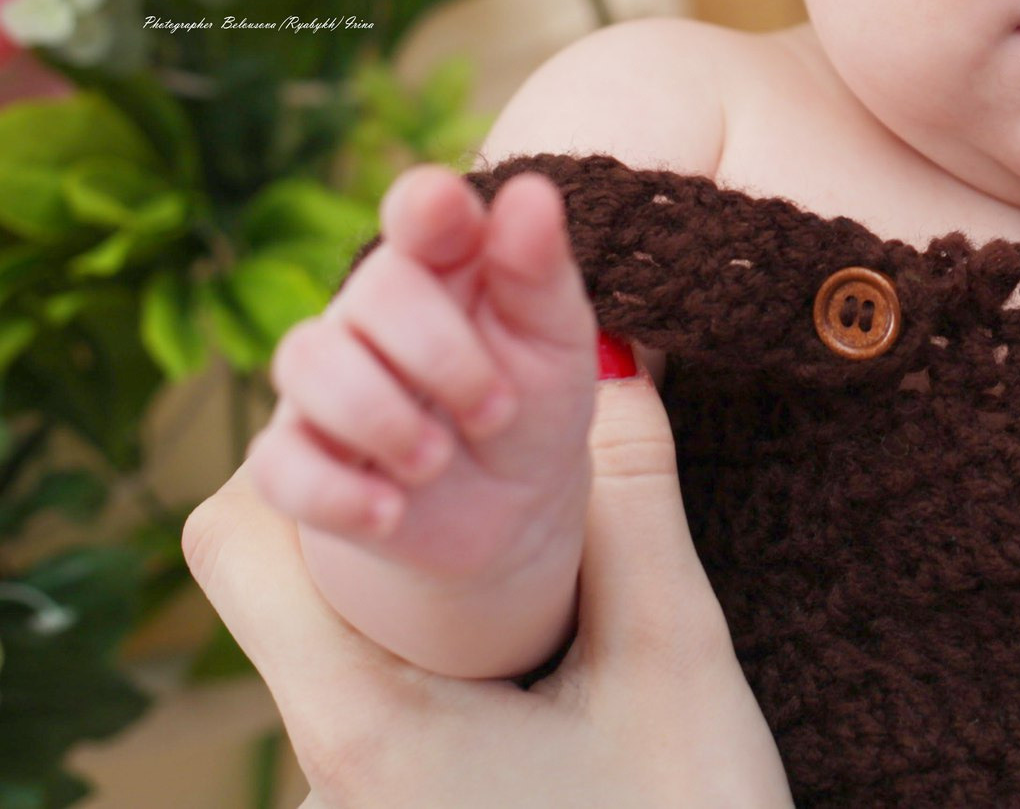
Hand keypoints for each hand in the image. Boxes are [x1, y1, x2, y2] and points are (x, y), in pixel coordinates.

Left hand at [184, 370, 794, 808]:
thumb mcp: (679, 659)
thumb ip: (636, 501)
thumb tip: (619, 361)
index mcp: (364, 724)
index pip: (235, 538)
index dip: (300, 438)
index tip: (410, 396)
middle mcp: (330, 767)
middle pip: (273, 577)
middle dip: (359, 478)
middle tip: (475, 430)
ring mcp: (361, 798)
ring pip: (325, 631)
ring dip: (400, 548)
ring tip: (517, 505)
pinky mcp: (406, 806)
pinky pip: (374, 687)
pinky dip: (427, 617)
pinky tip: (531, 605)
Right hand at [247, 167, 597, 580]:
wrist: (511, 513)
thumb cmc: (535, 404)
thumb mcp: (556, 342)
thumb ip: (539, 271)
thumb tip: (531, 193)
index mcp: (445, 264)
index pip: (421, 210)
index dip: (425, 206)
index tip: (442, 210)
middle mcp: (372, 310)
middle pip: (373, 291)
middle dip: (441, 356)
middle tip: (497, 410)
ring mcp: (325, 380)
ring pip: (306, 362)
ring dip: (382, 419)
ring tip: (439, 463)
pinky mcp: (294, 456)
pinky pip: (277, 462)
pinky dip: (334, 492)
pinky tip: (389, 510)